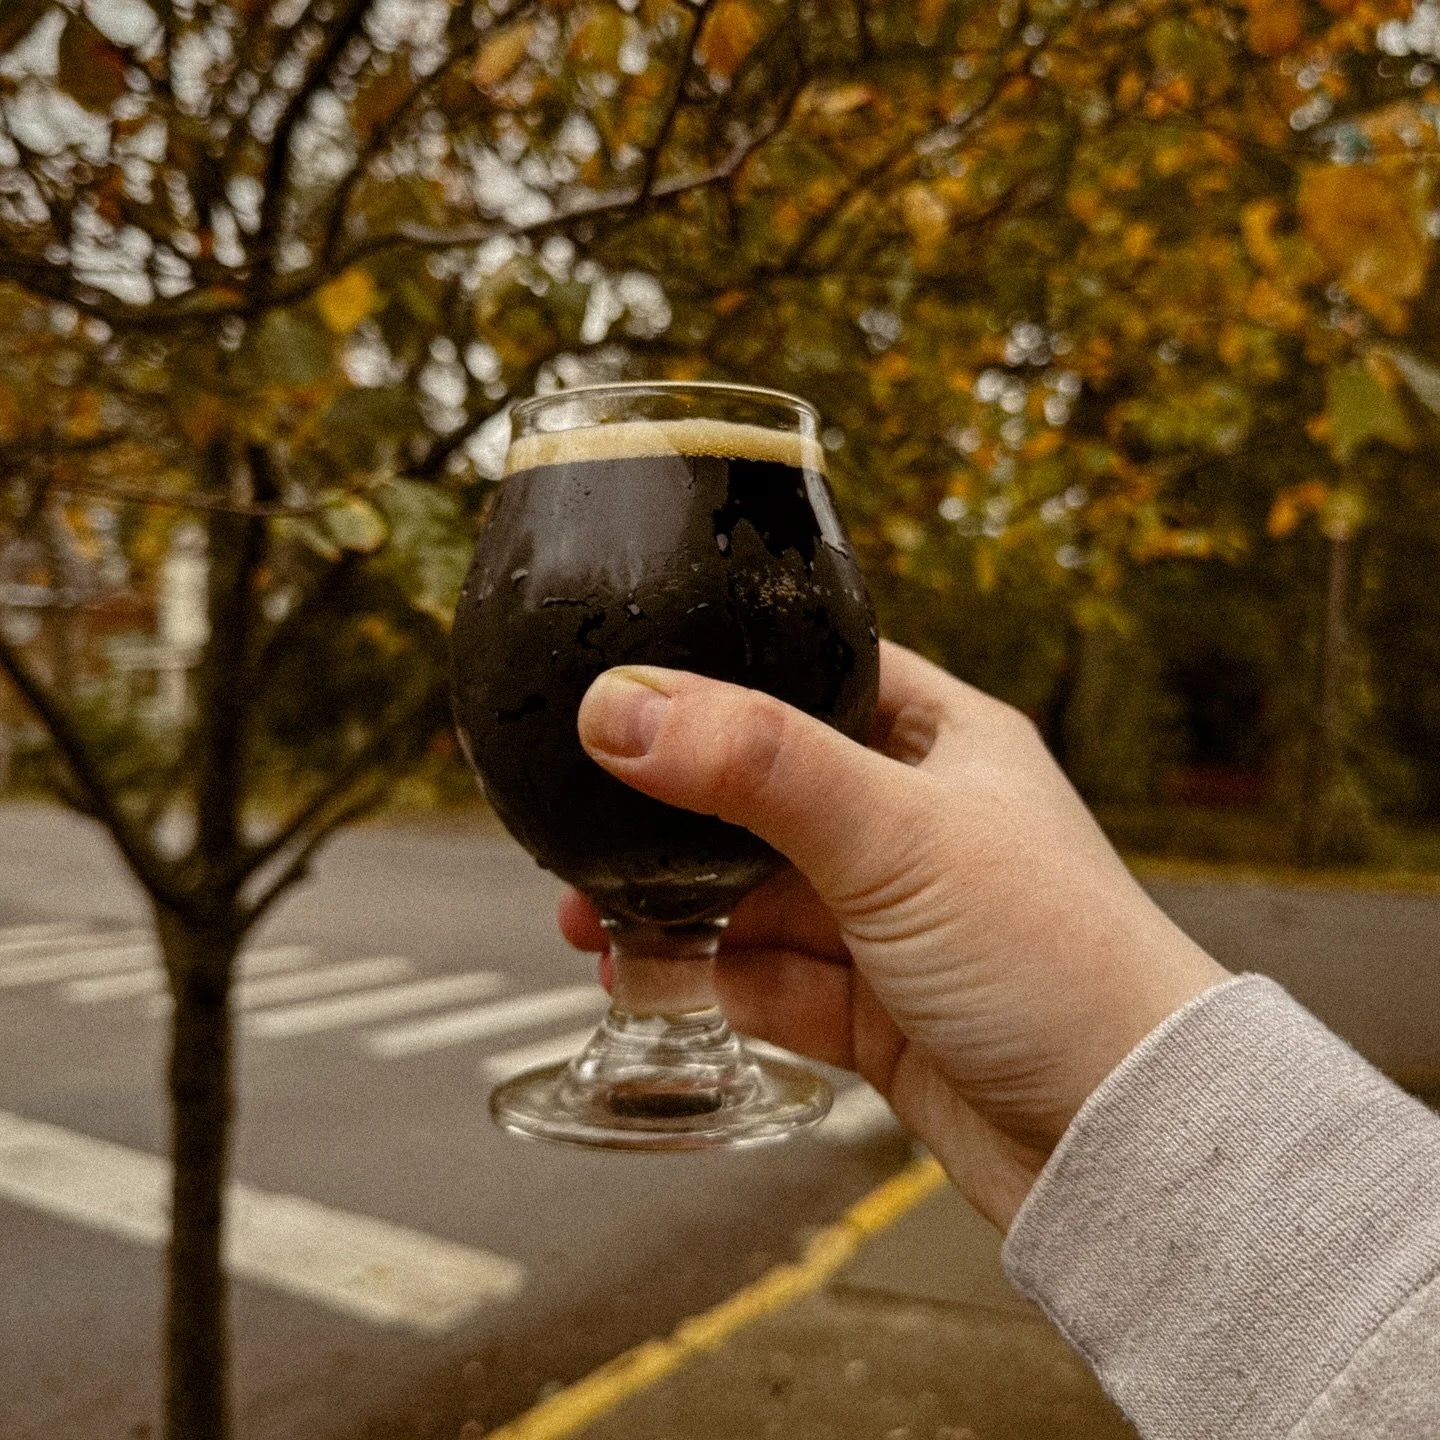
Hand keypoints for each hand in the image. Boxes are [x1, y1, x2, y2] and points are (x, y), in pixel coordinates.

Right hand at [559, 640, 1228, 1229]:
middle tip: (584, 830)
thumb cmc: (1061, 963)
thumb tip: (621, 701)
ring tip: (592, 918)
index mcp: (943, 744)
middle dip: (674, 816)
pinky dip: (712, 980)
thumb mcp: (895, 833)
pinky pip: (770, 980)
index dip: (729, 679)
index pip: (819, 678)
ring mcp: (893, 920)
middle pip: (765, 797)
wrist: (1126, 1140)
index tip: (633, 692)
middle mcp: (915, 825)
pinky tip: (650, 978)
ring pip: (757, 897)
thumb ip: (754, 761)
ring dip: (677, 907)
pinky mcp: (877, 1008)